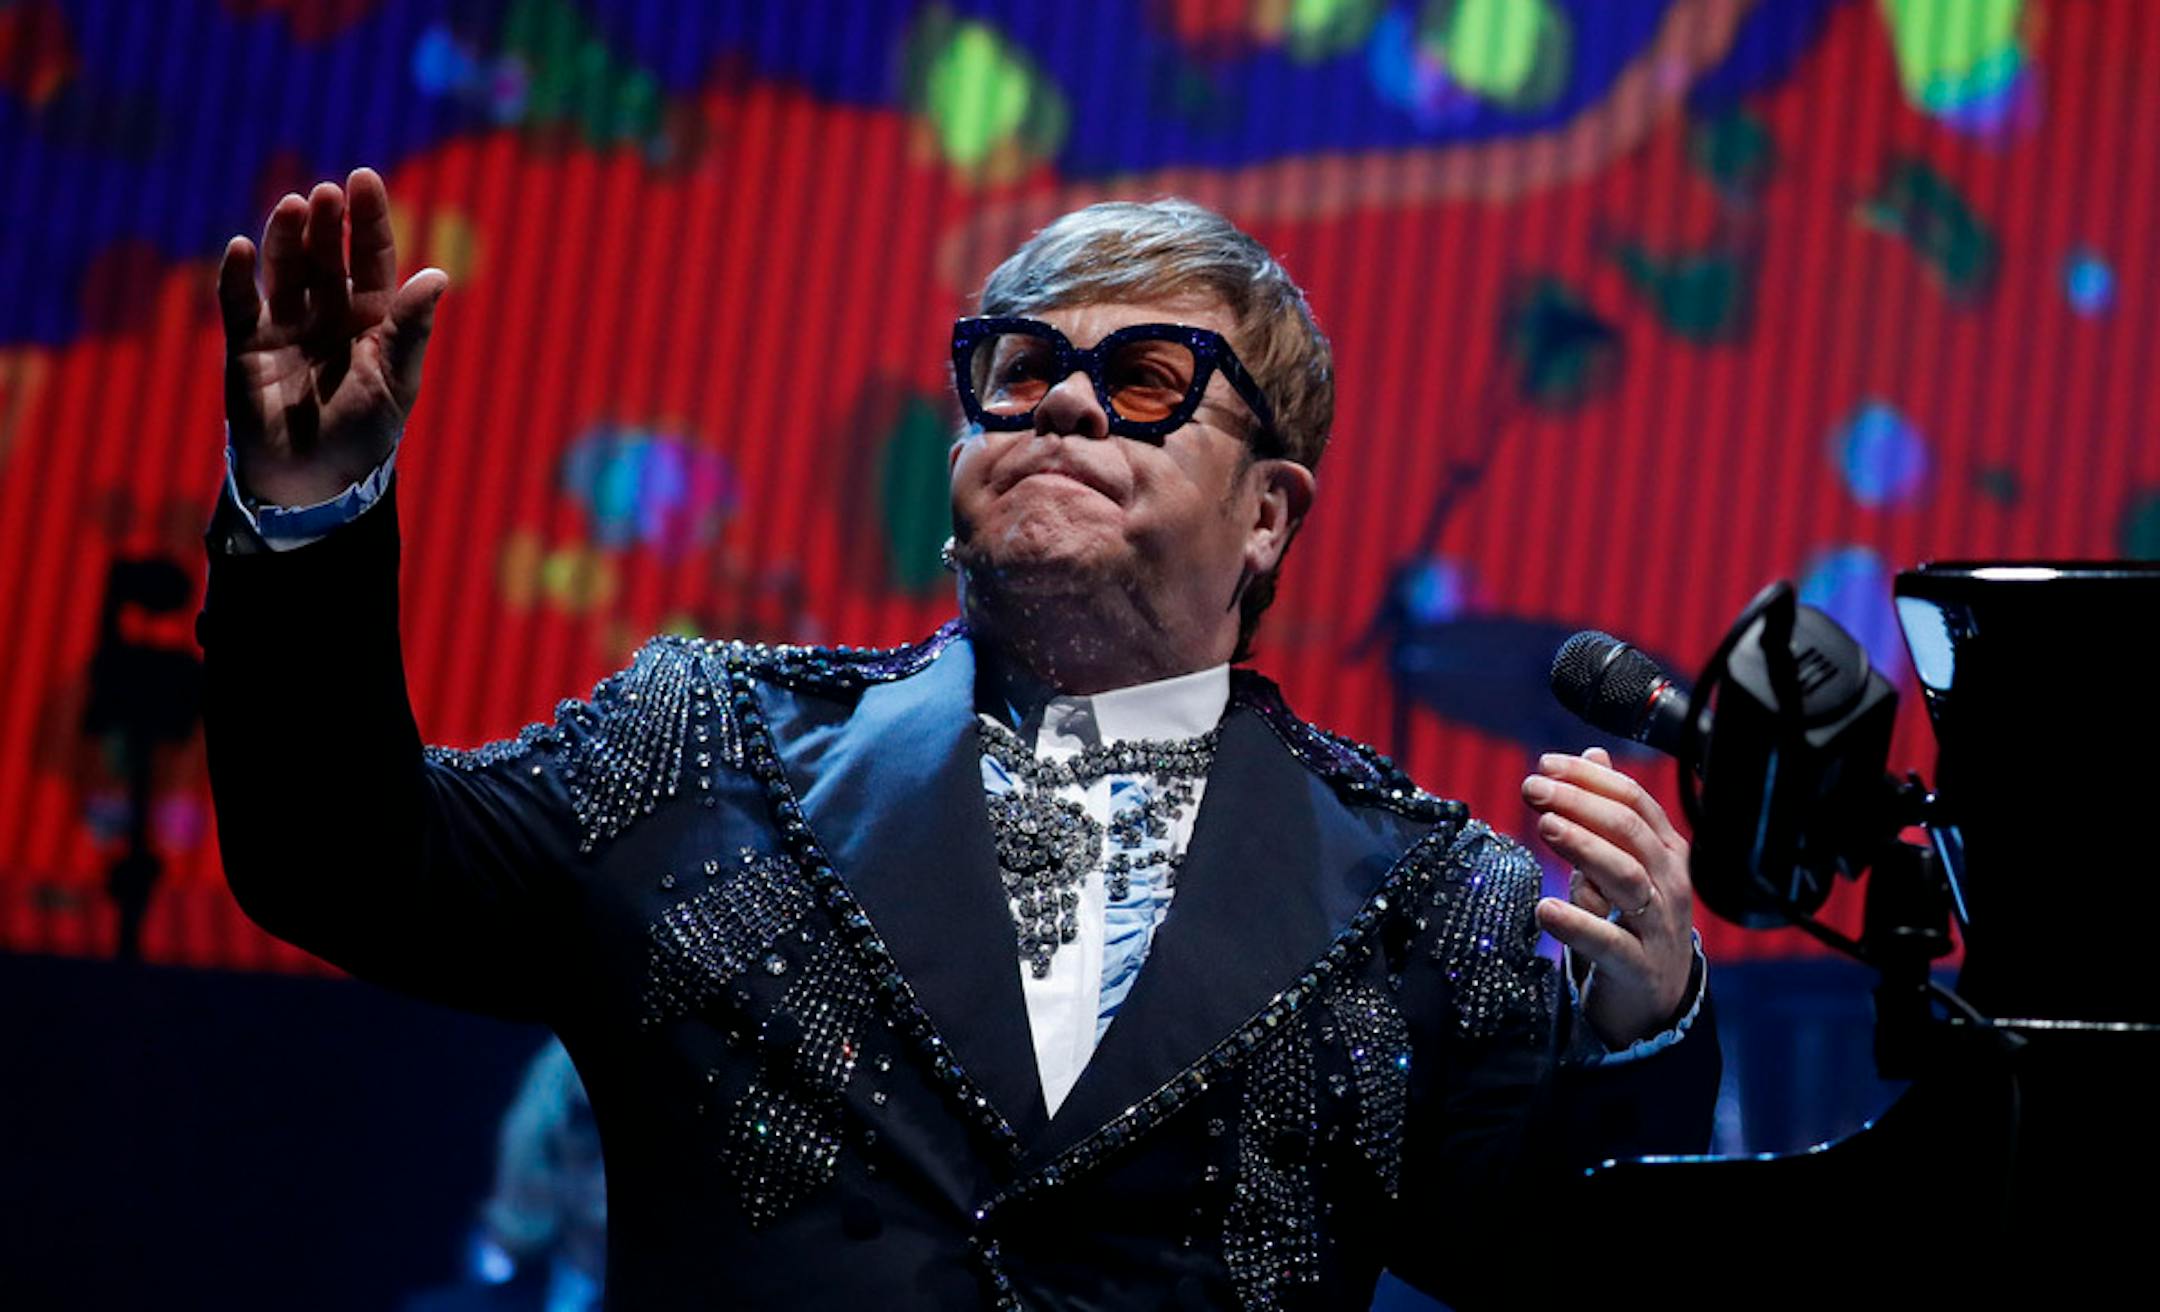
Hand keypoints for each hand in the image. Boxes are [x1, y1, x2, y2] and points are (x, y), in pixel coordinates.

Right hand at [218, 167, 445, 506]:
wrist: (314, 484)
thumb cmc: (365, 436)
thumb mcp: (395, 381)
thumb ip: (411, 329)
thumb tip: (439, 273)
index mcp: (372, 320)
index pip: (372, 258)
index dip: (368, 220)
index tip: (364, 179)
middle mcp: (328, 314)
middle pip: (326, 256)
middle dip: (327, 223)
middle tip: (328, 193)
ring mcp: (285, 327)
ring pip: (285, 270)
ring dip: (287, 237)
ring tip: (293, 206)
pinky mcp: (246, 347)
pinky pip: (239, 304)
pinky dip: (237, 276)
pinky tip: (240, 247)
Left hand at [1522, 747, 1695, 1047]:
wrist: (1652, 1002)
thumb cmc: (1630, 923)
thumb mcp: (1618, 862)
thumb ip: (1605, 813)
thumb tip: (1593, 752)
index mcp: (1664, 852)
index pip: (1633, 801)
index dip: (1589, 778)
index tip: (1545, 764)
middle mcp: (1668, 883)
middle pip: (1629, 830)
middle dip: (1578, 803)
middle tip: (1533, 788)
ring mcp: (1658, 926)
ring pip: (1627, 877)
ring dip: (1584, 847)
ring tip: (1544, 827)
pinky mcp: (1638, 967)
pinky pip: (1610, 942)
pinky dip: (1577, 924)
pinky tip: (1544, 909)